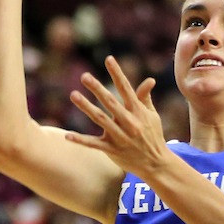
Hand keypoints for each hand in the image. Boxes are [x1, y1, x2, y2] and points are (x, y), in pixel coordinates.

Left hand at [65, 56, 166, 181]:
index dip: (117, 73)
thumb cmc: (153, 136)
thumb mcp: (152, 116)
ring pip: (100, 119)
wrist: (156, 164)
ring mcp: (120, 137)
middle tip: (84, 76)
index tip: (109, 59)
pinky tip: (67, 135)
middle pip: (111, 102)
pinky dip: (81, 140)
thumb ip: (145, 97)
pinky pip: (94, 144)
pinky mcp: (113, 150)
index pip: (126, 89)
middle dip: (97, 88)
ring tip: (73, 95)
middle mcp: (129, 122)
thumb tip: (150, 80)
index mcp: (138, 112)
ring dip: (86, 107)